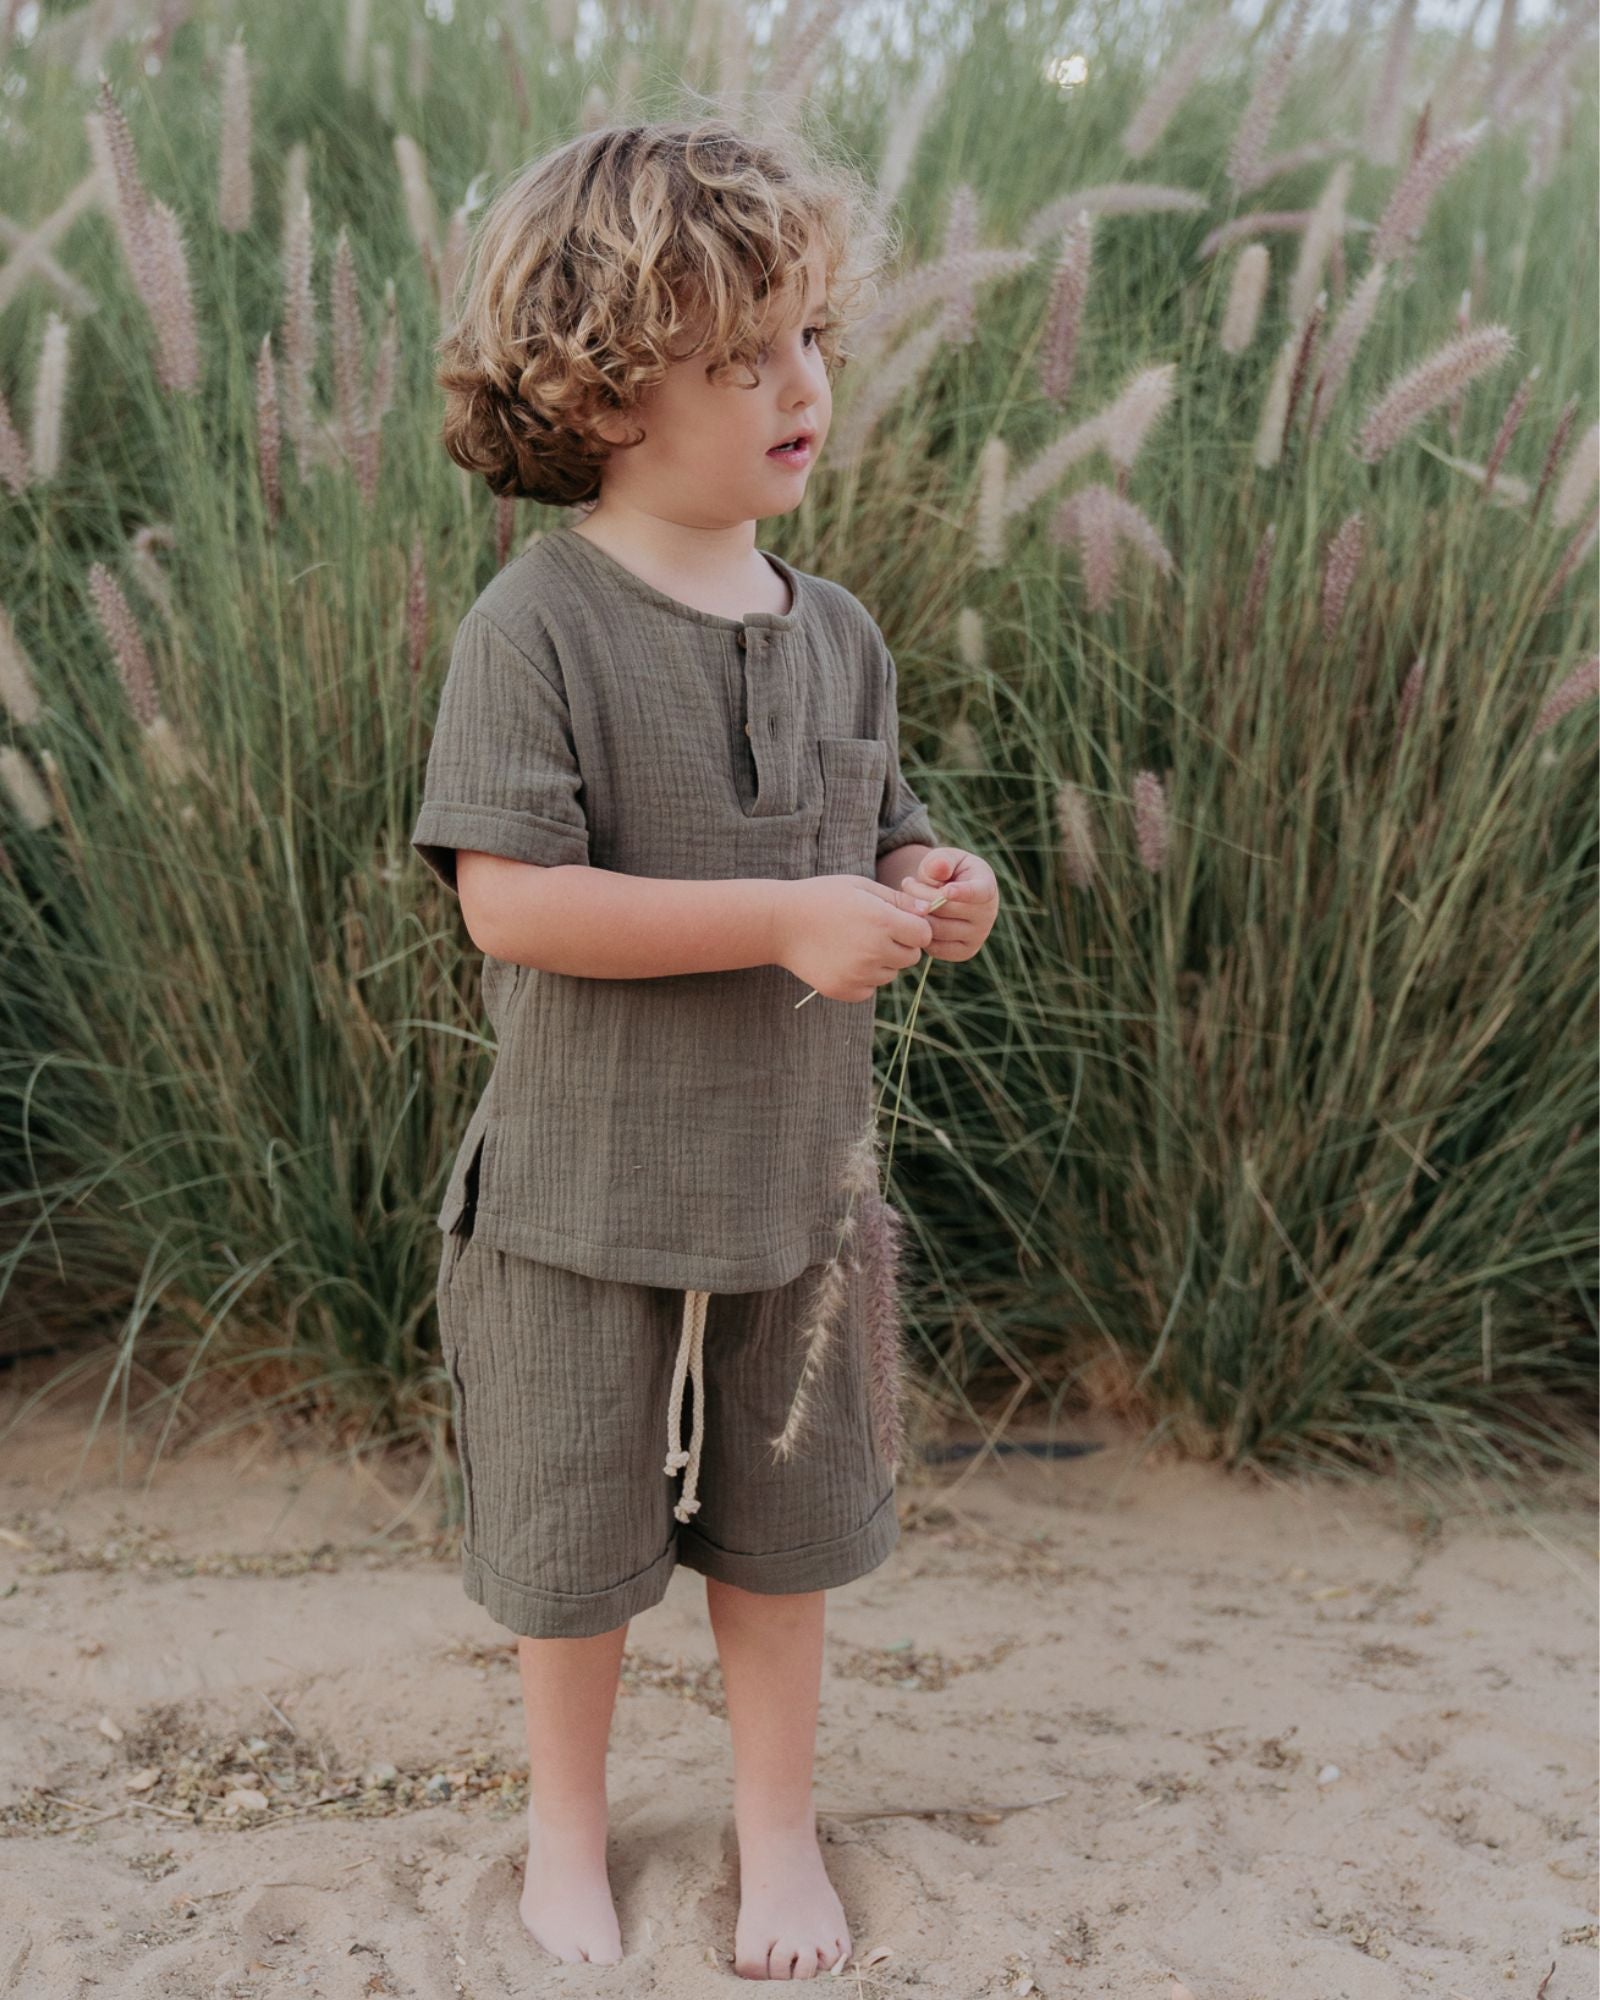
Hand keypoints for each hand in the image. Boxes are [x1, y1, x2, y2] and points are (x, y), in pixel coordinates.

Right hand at [775, 875, 935, 1004]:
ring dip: (881, 962)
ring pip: (890, 974)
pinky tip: (843, 959)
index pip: (923, 935)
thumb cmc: (822, 897)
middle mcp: (874, 951)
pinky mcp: (844, 991)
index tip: (898, 921)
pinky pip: (870, 989)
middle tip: (874, 932)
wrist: (780, 923)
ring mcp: (858, 974)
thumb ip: (897, 900)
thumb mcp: (860, 887)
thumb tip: (928, 911)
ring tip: (854, 944)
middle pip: (911, 957)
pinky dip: (863, 978)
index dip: (914, 927)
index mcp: (882, 921)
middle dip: (900, 945)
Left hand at [894, 847, 996, 961]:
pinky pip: (935, 947)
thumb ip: (941, 860)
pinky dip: (921, 933)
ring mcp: (978, 936)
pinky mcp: (964, 952)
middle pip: (945, 909)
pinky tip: (918, 917)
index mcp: (987, 887)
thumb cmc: (948, 871)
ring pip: (936, 929)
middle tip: (907, 882)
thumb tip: (939, 867)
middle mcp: (987, 915)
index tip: (946, 891)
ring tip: (908, 896)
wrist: (953, 894)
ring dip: (916, 914)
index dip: (963, 893)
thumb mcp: (946, 858)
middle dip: (919, 894)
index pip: (979, 893)